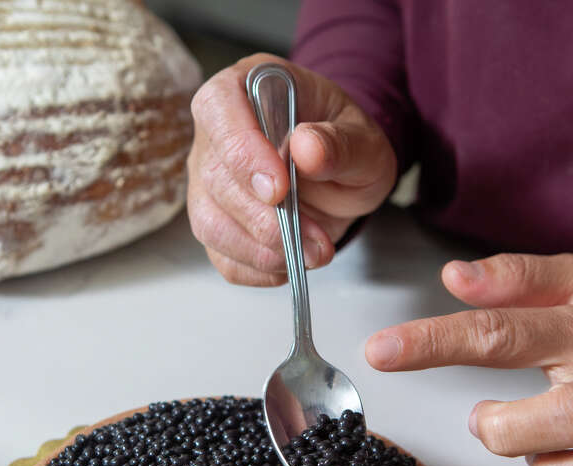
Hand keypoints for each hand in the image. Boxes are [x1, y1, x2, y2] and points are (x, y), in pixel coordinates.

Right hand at [187, 54, 396, 285]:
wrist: (342, 173)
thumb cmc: (345, 144)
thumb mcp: (363, 139)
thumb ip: (341, 143)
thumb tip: (307, 148)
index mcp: (246, 88)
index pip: (218, 109)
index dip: (242, 152)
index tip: (279, 189)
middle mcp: (216, 133)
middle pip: (214, 177)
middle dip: (264, 219)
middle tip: (313, 239)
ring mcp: (209, 180)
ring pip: (210, 222)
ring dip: (260, 250)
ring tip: (311, 255)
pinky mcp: (216, 222)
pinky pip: (221, 255)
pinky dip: (257, 270)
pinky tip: (289, 263)